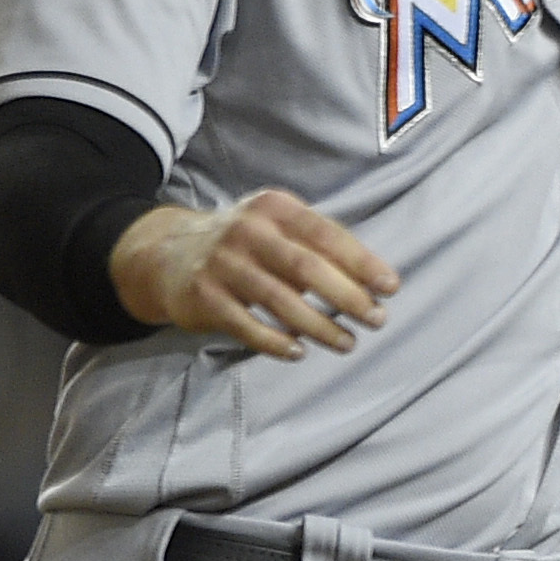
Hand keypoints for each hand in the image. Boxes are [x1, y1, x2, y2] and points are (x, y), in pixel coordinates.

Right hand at [111, 191, 398, 360]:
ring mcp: (223, 263)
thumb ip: (319, 248)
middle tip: (378, 319)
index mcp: (275, 208)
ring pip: (280, 300)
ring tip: (348, 343)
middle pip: (307, 267)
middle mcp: (248, 230)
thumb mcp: (278, 229)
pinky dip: (275, 341)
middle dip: (348, 297)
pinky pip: (246, 325)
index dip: (362, 262)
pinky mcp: (204, 296)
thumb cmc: (246, 245)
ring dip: (320, 326)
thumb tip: (375, 283)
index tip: (391, 287)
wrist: (169, 255)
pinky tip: (299, 352)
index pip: (327, 234)